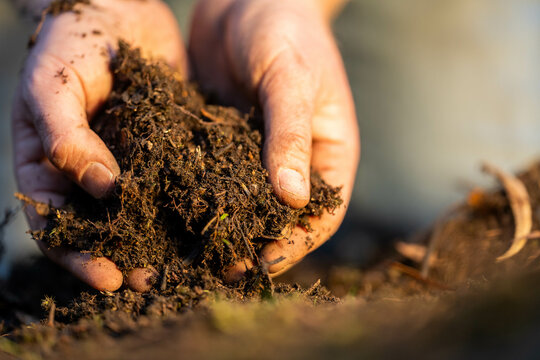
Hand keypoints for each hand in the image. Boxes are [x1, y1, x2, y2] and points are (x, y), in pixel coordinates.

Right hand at [12, 0, 186, 290]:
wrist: (117, 7)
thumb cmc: (70, 42)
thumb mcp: (52, 84)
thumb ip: (65, 134)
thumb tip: (100, 187)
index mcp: (51, 167)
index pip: (57, 225)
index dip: (80, 256)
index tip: (110, 277)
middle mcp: (90, 173)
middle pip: (104, 228)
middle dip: (126, 256)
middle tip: (153, 280)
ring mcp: (129, 162)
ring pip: (144, 212)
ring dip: (162, 240)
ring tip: (190, 263)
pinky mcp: (166, 148)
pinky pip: (176, 180)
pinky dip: (190, 203)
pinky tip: (213, 219)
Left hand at [189, 0, 359, 277]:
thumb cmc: (285, 29)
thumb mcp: (291, 78)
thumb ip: (289, 135)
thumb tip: (292, 201)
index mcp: (328, 153)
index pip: (321, 215)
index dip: (294, 243)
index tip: (259, 261)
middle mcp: (295, 161)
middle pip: (280, 218)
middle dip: (254, 244)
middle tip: (219, 269)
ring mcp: (258, 154)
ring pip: (245, 203)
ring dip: (224, 229)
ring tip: (193, 254)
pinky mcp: (225, 141)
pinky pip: (215, 176)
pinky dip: (200, 197)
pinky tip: (173, 212)